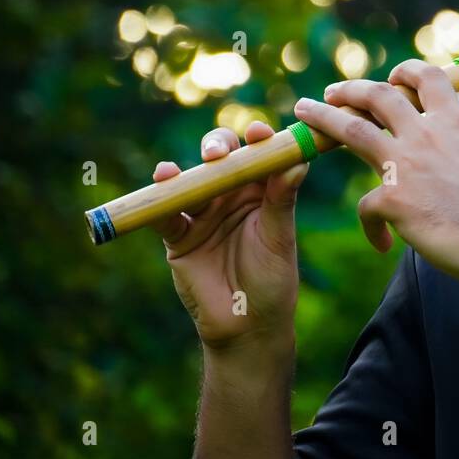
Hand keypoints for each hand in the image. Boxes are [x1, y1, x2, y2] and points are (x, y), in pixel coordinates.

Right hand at [148, 121, 307, 352]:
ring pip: (190, 181)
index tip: (259, 133)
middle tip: (217, 154)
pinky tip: (161, 183)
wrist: (247, 326)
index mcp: (261, 190)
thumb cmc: (272, 280)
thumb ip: (282, 200)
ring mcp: (203, 214)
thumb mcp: (279, 238)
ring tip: (178, 171)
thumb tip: (297, 162)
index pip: (258, 155)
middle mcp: (230, 195)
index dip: (257, 140)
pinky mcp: (178, 236)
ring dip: (184, 171)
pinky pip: (165, 213)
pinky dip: (160, 199)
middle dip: (216, 148)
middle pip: (220, 159)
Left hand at [292, 60, 458, 283]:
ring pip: (352, 128)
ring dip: (324, 117)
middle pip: (378, 95)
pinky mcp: (394, 199)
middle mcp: (425, 136)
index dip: (406, 72)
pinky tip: (380, 241)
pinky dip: (371, 225)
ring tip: (305, 111)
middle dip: (351, 89)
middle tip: (333, 92)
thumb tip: (457, 108)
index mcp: (453, 125)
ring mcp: (406, 165)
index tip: (393, 74)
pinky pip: (367, 207)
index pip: (427, 80)